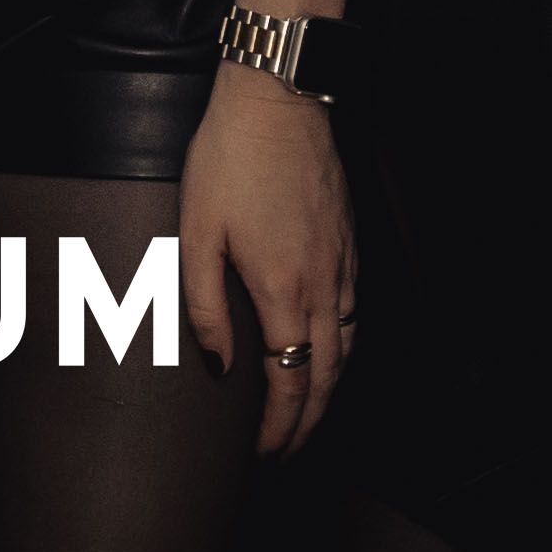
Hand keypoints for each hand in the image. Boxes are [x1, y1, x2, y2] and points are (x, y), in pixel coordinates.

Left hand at [178, 61, 353, 453]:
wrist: (279, 100)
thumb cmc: (231, 158)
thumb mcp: (197, 232)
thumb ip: (204, 306)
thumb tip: (219, 364)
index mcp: (282, 290)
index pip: (288, 382)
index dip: (278, 427)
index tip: (263, 450)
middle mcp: (323, 285)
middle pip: (326, 378)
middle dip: (308, 425)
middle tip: (287, 452)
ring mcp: (343, 265)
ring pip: (347, 351)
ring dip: (329, 392)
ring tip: (308, 416)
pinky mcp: (350, 244)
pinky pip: (354, 316)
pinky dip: (344, 351)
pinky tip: (328, 352)